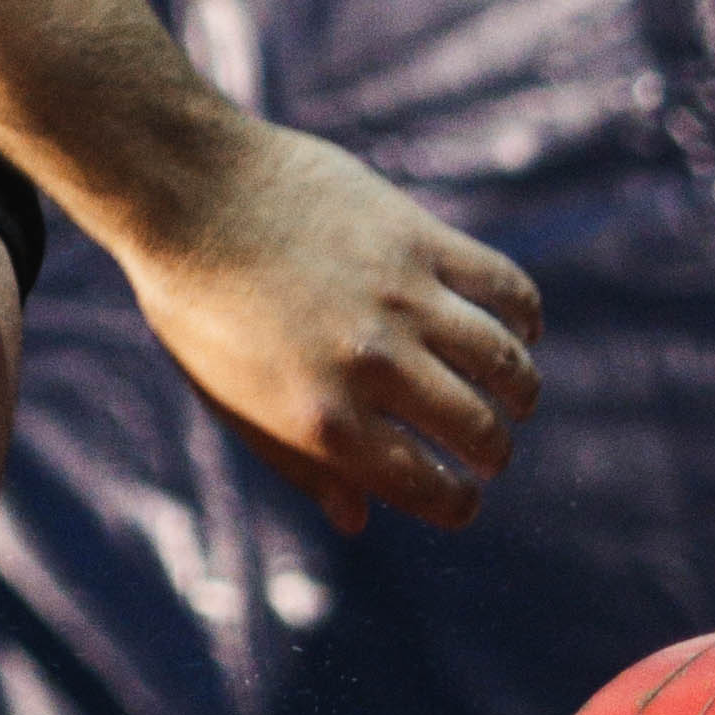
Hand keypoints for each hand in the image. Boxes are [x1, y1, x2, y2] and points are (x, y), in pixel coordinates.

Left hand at [118, 120, 541, 537]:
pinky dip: (524, 317)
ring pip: (505, 363)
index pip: (429, 489)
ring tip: (514, 399)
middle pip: (479, 431)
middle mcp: (373, 366)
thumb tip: (358, 520)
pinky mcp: (421, 239)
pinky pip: (506, 288)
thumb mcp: (233, 404)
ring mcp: (403, 299)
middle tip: (490, 450)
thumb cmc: (199, 308)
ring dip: (521, 392)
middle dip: (494, 453)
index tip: (462, 498)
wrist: (190, 194)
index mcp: (324, 421)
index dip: (457, 504)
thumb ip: (301, 465)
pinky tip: (516, 330)